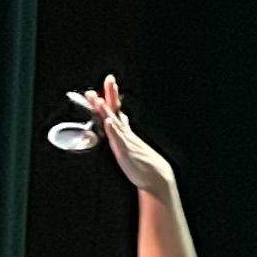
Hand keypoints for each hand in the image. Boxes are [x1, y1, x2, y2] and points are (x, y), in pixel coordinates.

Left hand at [72, 77, 177, 198]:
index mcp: (123, 132)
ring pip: (114, 123)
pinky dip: (114, 130)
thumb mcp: (127, 147)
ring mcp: (126, 142)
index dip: (112, 96)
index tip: (110, 82)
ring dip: (107, 110)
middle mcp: (125, 134)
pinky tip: (109, 122)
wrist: (157, 177)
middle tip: (110, 79)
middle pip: (116, 111)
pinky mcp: (126, 152)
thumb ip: (119, 134)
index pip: (116, 110)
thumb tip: (112, 122)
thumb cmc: (142, 164)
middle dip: (112, 95)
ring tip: (99, 99)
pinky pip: (119, 139)